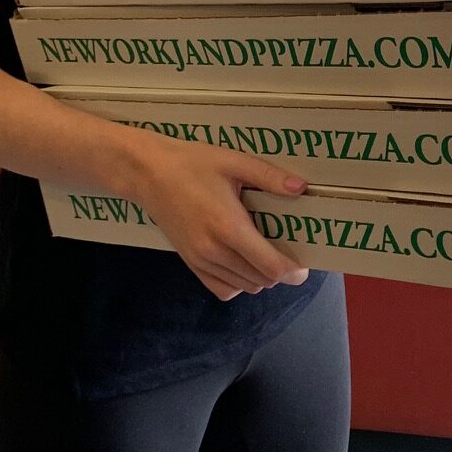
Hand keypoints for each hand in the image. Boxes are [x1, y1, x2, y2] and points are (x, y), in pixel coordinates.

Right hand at [122, 137, 310, 301]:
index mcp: (229, 227)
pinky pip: (221, 289)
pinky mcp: (190, 263)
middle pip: (261, 281)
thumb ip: (269, 177)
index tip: (304, 266)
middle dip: (281, 273)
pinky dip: (239, 284)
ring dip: (261, 277)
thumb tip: (300, 188)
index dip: (293, 272)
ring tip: (267, 255)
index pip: (271, 267)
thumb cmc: (191, 164)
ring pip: (244, 287)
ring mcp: (200, 261)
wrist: (146, 173)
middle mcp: (215, 251)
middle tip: (289, 253)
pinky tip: (243, 264)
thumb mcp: (234, 162)